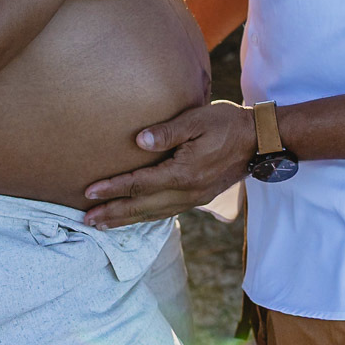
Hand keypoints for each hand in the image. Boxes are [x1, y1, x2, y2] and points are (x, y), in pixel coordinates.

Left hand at [83, 100, 256, 227]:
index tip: (89, 193)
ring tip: (102, 225)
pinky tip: (135, 218)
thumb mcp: (197, 119)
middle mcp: (186, 192)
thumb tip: (138, 140)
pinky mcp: (198, 198)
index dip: (113, 188)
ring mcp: (193, 198)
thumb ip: (167, 131)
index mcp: (183, 173)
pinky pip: (165, 213)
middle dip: (112, 214)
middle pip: (142, 207)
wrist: (258, 140)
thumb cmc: (226, 123)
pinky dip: (145, 218)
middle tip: (86, 220)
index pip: (139, 183)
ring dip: (126, 220)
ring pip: (152, 214)